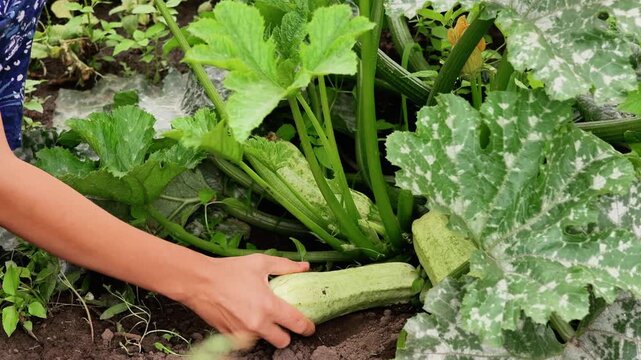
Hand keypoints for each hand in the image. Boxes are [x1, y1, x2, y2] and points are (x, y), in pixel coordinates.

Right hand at [182, 254, 315, 347]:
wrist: (198, 281)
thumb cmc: (228, 270)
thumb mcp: (260, 262)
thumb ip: (286, 266)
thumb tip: (304, 267)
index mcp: (268, 306)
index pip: (297, 324)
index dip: (308, 327)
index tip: (310, 326)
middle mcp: (257, 323)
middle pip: (282, 342)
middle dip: (286, 334)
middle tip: (284, 323)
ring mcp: (242, 332)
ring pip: (263, 341)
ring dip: (266, 333)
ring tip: (261, 316)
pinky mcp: (229, 336)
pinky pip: (246, 340)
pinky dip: (249, 332)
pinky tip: (245, 316)